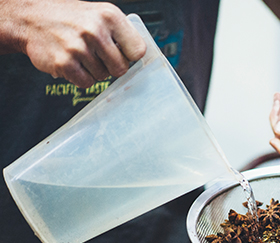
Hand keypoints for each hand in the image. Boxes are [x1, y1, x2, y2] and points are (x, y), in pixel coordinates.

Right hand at [3, 0, 145, 87]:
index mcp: (109, 16)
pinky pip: (86, 83)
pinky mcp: (64, 63)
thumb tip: (140, 58)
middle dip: (112, 67)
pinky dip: (81, 78)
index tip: (123, 55)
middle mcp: (95, 30)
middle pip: (121, 69)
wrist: (31, 18)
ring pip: (103, 77)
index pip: (138, 51)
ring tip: (81, 55)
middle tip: (99, 56)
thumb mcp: (100, 15)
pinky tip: (73, 63)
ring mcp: (78, 47)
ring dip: (94, 71)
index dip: (130, 56)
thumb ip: (121, 34)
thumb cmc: (71, 19)